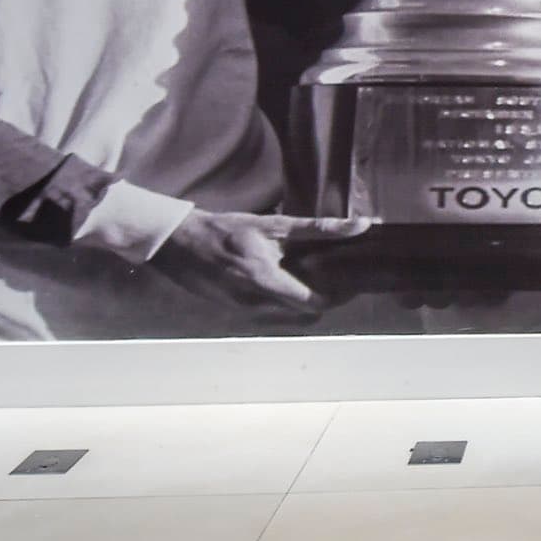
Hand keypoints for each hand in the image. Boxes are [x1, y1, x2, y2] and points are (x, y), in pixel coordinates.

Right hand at [148, 211, 372, 312]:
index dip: (337, 295)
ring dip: (307, 301)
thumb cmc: (227, 229)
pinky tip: (292, 281)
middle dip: (326, 298)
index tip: (350, 281)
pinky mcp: (236, 312)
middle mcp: (255, 304)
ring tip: (319, 278)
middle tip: (339, 278)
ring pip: (290, 316)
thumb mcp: (272, 224)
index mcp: (265, 280)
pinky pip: (273, 313)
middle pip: (306, 314)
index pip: (314, 303)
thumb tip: (361, 225)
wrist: (179, 243)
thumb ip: (318, 228)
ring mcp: (244, 312)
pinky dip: (287, 301)